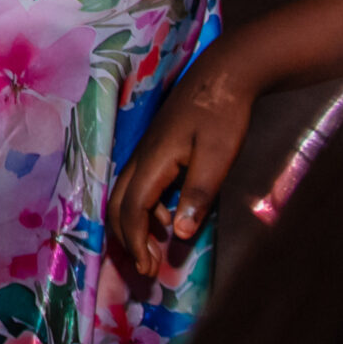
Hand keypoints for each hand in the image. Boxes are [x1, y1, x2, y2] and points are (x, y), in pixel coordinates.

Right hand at [107, 46, 256, 276]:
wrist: (225, 73)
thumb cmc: (224, 114)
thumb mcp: (218, 156)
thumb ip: (198, 194)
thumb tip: (178, 234)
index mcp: (153, 160)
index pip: (132, 209)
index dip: (136, 243)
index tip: (149, 270)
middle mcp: (141, 156)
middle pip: (117, 204)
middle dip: (127, 240)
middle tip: (149, 268)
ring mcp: (146, 150)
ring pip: (124, 194)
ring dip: (134, 225)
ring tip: (158, 248)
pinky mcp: (156, 148)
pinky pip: (137, 185)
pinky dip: (144, 210)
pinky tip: (170, 216)